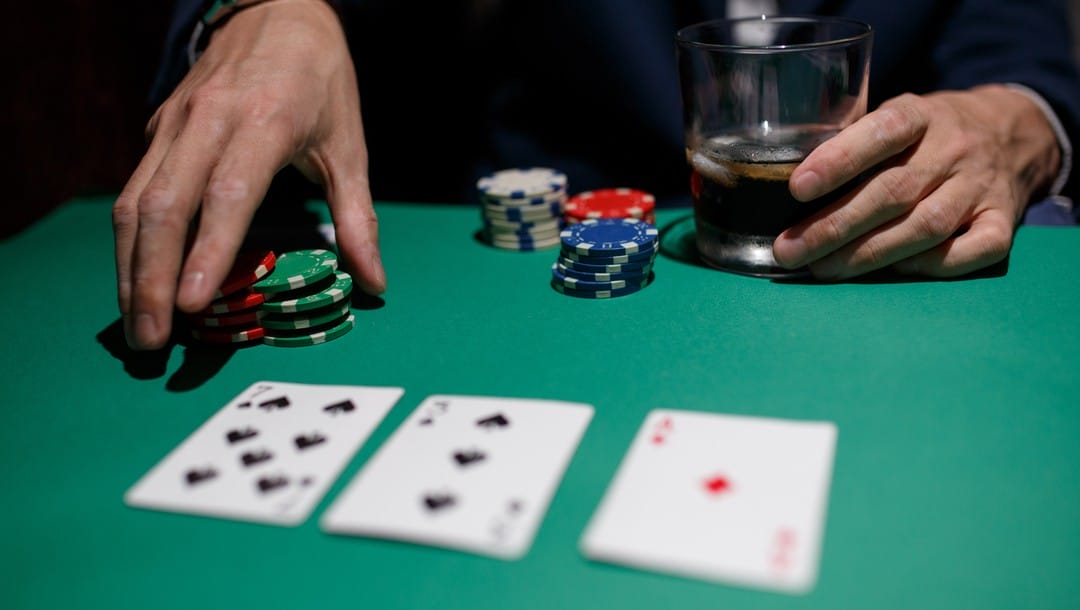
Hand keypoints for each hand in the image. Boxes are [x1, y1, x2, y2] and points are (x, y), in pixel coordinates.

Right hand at [112, 0, 384, 350]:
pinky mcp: (157, 129)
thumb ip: (359, 217)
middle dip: (152, 278)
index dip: (208, 251)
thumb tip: (375, 283)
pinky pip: (133, 189)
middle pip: (165, 205)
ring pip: (135, 200)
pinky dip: (129, 241)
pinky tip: (135, 281)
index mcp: (266, 123)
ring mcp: (175, 123)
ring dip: (129, 268)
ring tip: (137, 326)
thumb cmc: (320, 80)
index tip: (193, 304)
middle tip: (153, 341)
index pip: (229, 194)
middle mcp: (210, 121)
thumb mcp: (350, 145)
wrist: (276, 9)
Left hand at [773, 85, 1061, 279]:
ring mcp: (983, 187)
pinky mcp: (1005, 220)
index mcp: (923, 114)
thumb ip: (853, 137)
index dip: (839, 160)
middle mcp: (956, 149)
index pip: (883, 132)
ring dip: (867, 254)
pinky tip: (895, 271)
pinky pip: (973, 251)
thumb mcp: (897, 113)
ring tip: (821, 269)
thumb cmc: (928, 131)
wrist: (1012, 131)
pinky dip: (932, 265)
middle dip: (834, 226)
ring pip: (925, 227)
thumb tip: (781, 174)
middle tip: (790, 250)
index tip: (797, 187)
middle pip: (893, 192)